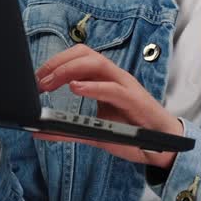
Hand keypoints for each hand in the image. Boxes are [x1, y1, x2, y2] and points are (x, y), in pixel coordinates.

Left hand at [34, 44, 183, 169]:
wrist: (163, 146)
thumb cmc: (131, 133)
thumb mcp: (93, 130)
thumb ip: (68, 129)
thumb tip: (39, 131)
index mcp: (105, 79)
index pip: (78, 57)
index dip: (55, 62)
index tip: (37, 78)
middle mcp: (115, 77)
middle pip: (85, 53)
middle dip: (59, 62)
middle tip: (40, 80)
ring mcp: (125, 86)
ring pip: (97, 64)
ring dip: (70, 70)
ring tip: (52, 82)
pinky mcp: (134, 100)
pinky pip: (112, 88)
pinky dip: (92, 86)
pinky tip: (76, 88)